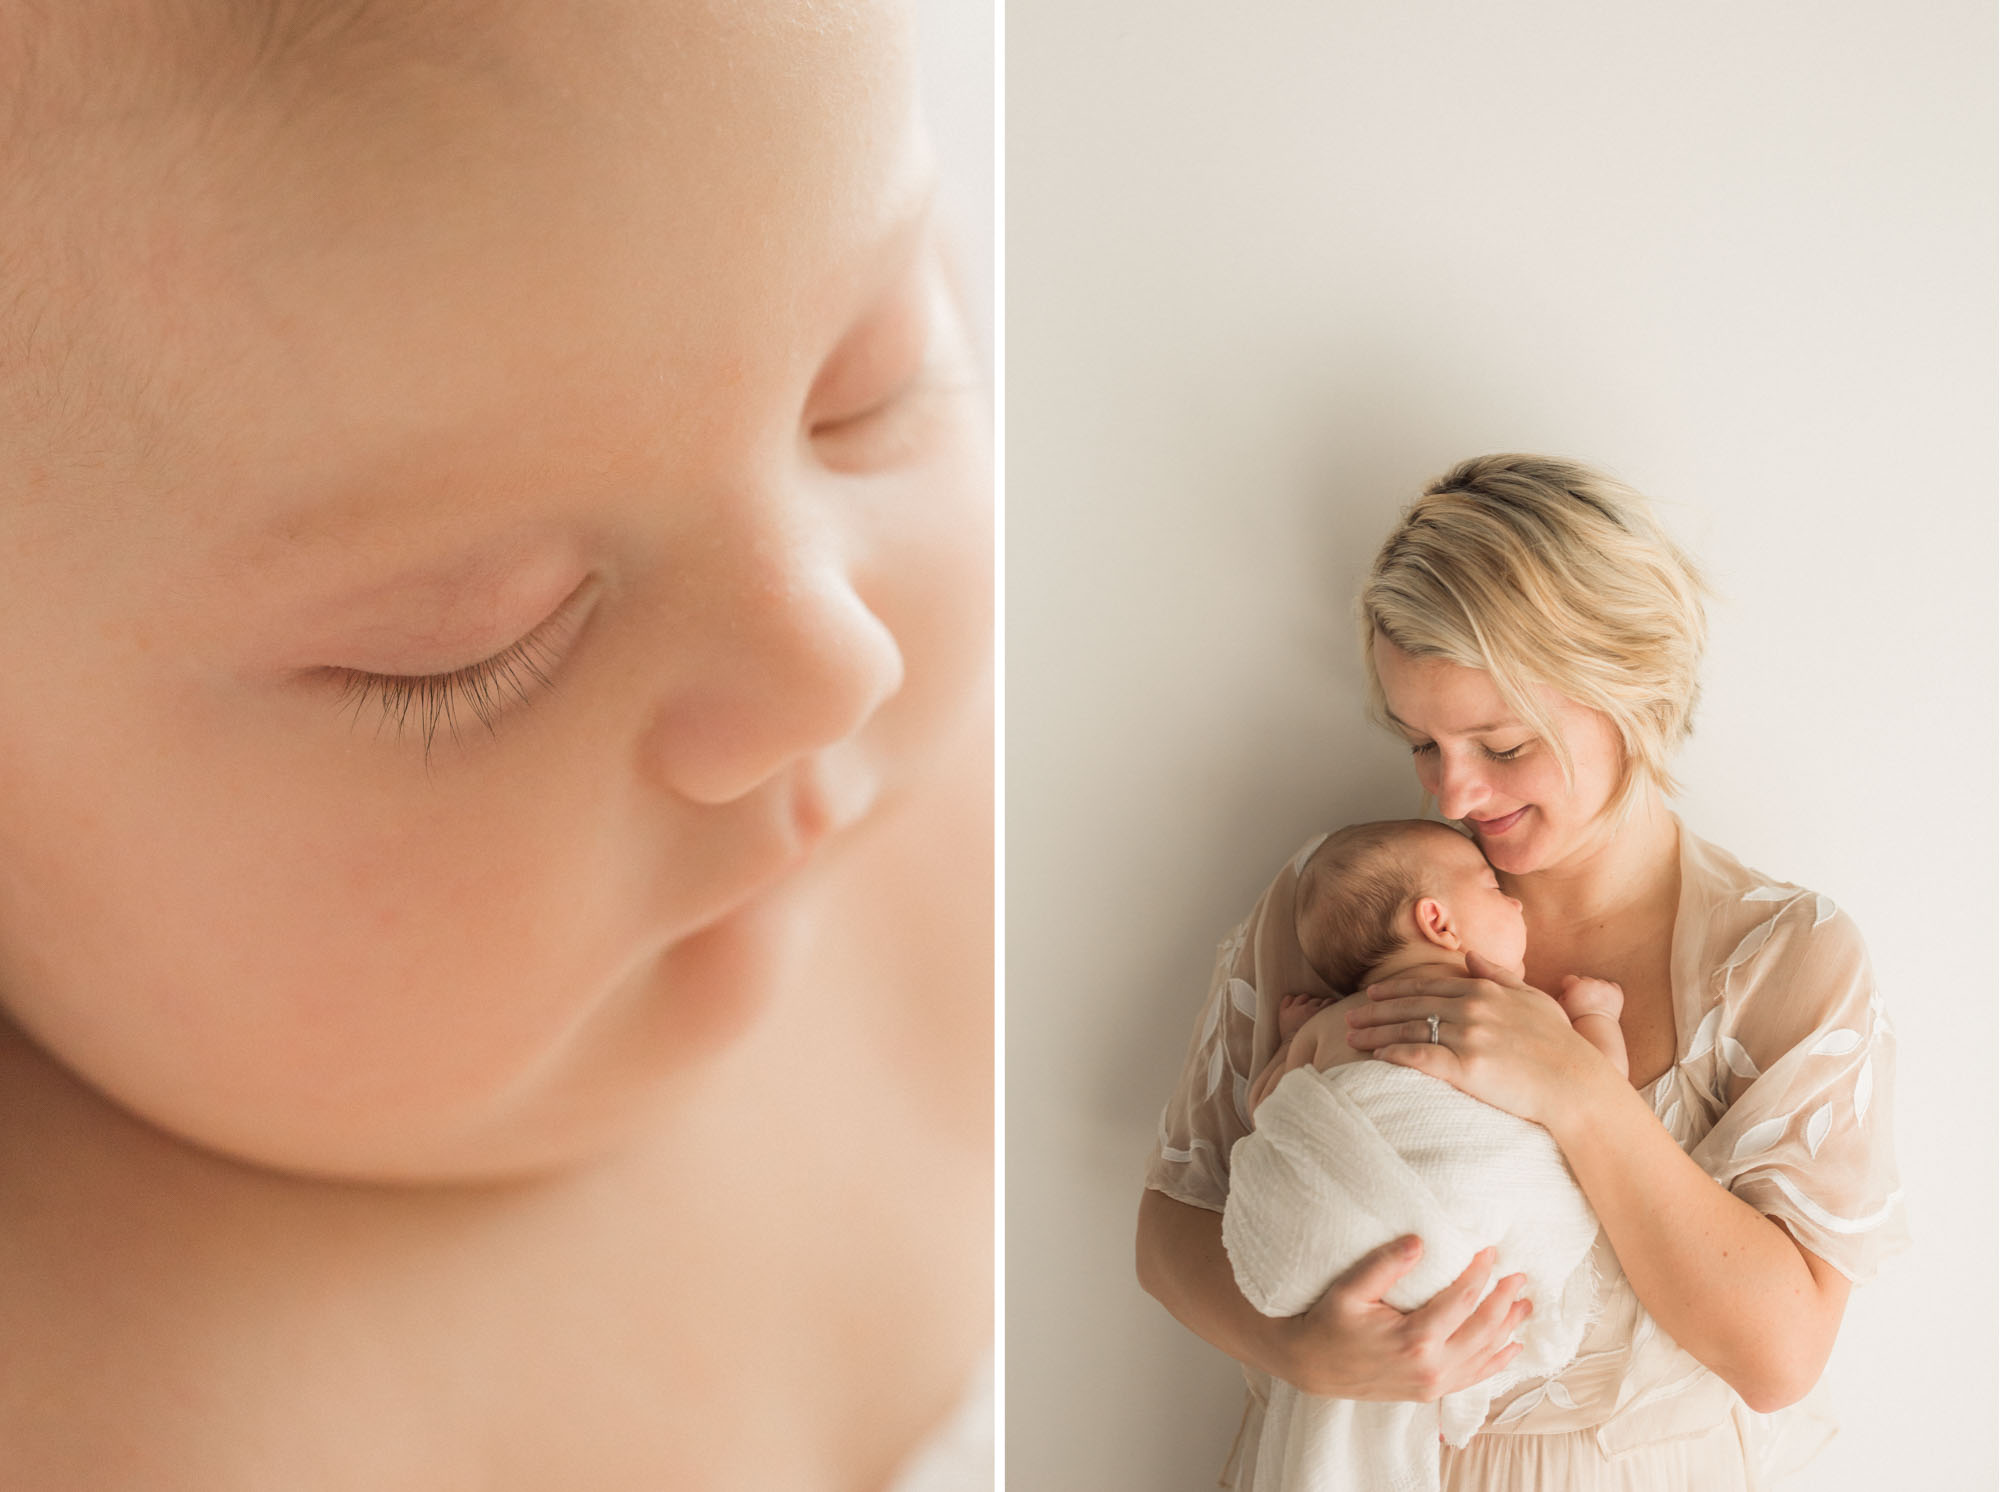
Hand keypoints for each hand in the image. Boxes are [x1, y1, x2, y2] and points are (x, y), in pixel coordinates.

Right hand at [1275, 1235, 1531, 1400]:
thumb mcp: (1349, 1289)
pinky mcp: (1430, 1393)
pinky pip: (1473, 1378)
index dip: (1480, 1272)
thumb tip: (1420, 1241)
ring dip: (1508, 1329)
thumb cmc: (1328, 1324)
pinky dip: (1496, 1362)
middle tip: (1520, 1276)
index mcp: (1414, 1338)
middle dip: (1504, 1300)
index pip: (1462, 1299)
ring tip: (1525, 1305)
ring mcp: (1433, 1384)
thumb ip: (1385, 1265)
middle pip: (1483, 1329)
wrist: (1310, 1367)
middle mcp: (1431, 1367)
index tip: (1491, 1251)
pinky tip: (1512, 1348)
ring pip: (1484, 1355)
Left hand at [1345, 950, 1596, 1125]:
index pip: (1427, 985)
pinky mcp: (1467, 1068)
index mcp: (1484, 991)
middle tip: (1349, 1017)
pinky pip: (1420, 1058)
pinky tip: (1376, 1057)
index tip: (1371, 994)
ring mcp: (1469, 1037)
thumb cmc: (1560, 1045)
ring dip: (1376, 1033)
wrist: (1576, 1085)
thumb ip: (1498, 975)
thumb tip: (1472, 955)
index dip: (1394, 989)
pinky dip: (1395, 1055)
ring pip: (1409, 1029)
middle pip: (1410, 1006)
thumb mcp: (1533, 999)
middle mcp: (1472, 1008)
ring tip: (1352, 1038)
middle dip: (1375, 1011)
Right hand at [1555, 974, 1623, 1021]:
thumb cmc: (1577, 1021)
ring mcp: (1605, 987)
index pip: (1569, 979)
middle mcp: (1590, 983)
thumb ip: (1563, 996)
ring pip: (1599, 984)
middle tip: (1585, 1003)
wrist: (1597, 1030)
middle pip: (1585, 981)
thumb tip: (1567, 991)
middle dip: (1585, 989)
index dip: (1570, 988)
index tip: (1572, 997)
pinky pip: (1613, 987)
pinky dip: (1611, 993)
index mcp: (1575, 986)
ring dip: (1598, 991)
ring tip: (1596, 1005)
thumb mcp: (1563, 1008)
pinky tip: (1606, 1003)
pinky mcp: (1616, 992)